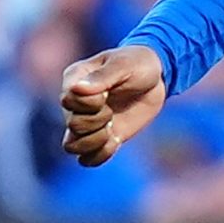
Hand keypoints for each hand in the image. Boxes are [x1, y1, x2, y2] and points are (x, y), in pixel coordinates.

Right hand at [61, 45, 167, 166]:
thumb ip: (102, 77)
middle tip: (111, 110)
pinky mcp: (99, 138)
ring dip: (95, 142)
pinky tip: (116, 140)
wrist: (156, 79)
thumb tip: (77, 89)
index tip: (107, 92)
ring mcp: (86, 122)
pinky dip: (101, 155)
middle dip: (96, 121)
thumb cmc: (138, 63)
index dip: (90, 103)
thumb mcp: (124, 64)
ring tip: (111, 129)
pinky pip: (87, 159)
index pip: (68, 101)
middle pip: (72, 125)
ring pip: (72, 147)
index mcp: (73, 80)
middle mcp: (74, 104)